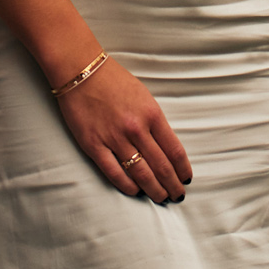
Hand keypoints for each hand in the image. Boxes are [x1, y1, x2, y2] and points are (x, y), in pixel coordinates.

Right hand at [56, 57, 190, 202]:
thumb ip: (156, 122)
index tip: (186, 179)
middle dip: (172, 185)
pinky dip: (127, 185)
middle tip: (177, 195)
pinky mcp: (94, 145)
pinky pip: (114, 172)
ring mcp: (114, 138)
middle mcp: (136, 129)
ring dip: (153, 189)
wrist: (81, 71)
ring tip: (161, 198)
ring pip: (140, 173)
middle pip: (160, 166)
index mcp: (152, 115)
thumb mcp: (145, 97)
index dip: (182, 169)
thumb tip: (166, 148)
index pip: (174, 150)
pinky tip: (135, 191)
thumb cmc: (114, 81)